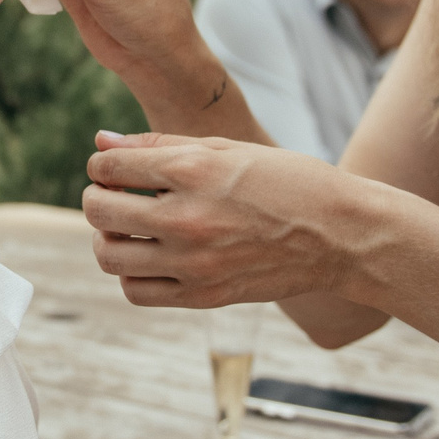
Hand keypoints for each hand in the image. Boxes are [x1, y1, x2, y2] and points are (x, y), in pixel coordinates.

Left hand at [82, 129, 389, 307]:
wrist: (341, 235)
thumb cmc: (288, 182)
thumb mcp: (227, 148)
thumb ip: (159, 145)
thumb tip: (101, 141)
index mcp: (195, 171)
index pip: (109, 166)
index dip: (102, 163)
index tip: (114, 167)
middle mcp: (188, 218)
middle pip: (98, 211)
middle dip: (97, 197)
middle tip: (115, 195)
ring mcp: (194, 263)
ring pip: (108, 255)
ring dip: (107, 237)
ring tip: (129, 227)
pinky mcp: (203, 296)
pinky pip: (136, 291)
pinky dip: (131, 273)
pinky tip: (150, 256)